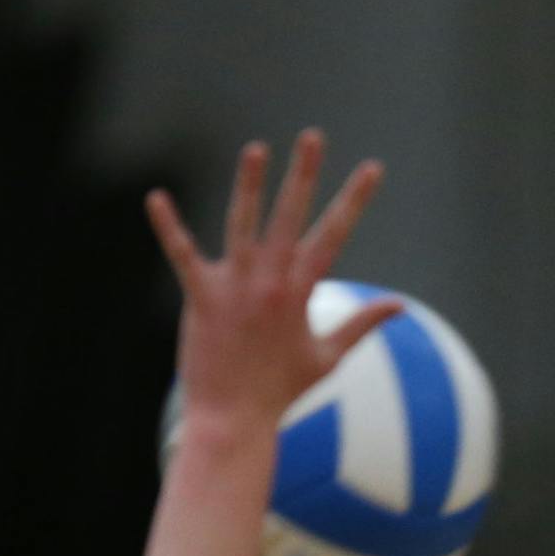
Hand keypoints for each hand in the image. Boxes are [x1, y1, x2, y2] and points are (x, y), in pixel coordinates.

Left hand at [146, 130, 399, 432]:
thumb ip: (361, 325)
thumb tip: (398, 306)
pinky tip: (156, 198)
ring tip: (257, 149)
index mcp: (302, 293)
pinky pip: (182, 255)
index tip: (373, 169)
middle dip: (304, 175)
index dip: (355, 199)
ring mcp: (237, 288)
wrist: (237, 419)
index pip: (334, 235)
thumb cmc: (281, 391)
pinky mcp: (202, 298)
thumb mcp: (328, 358)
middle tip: (313, 136)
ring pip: (243, 224)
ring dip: (250, 185)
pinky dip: (169, 227)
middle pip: (292, 217)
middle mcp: (272, 283)